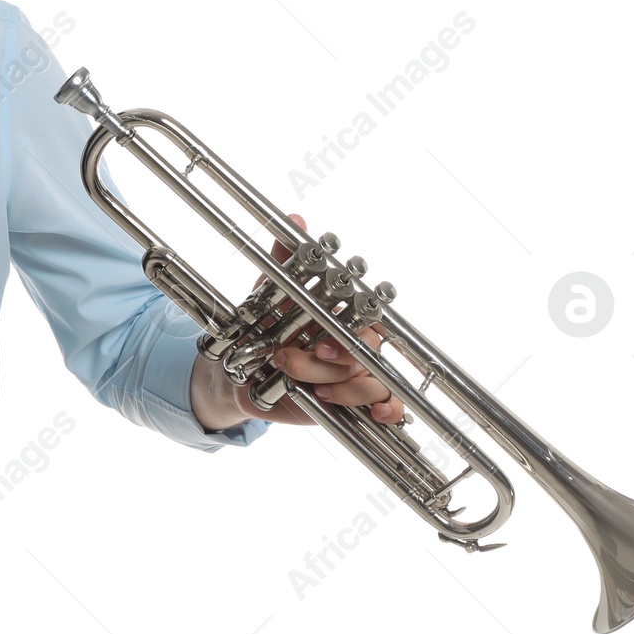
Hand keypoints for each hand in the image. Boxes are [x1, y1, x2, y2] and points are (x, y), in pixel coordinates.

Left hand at [190, 213, 403, 430]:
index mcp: (344, 313)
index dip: (355, 326)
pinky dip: (388, 409)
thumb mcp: (270, 292)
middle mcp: (356, 341)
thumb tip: (297, 219)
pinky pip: (391, 403)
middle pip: (366, 350)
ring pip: (373, 380)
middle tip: (290, 359)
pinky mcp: (358, 400)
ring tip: (303, 382)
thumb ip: (286, 259)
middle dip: (331, 361)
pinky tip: (377, 414)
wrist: (242, 371)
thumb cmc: (265, 326)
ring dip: (341, 387)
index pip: (369, 314)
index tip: (326, 342)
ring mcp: (359, 371)